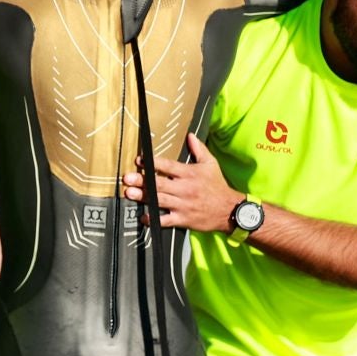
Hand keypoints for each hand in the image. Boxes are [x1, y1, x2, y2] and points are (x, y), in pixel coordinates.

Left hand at [122, 133, 241, 232]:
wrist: (229, 210)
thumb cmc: (217, 186)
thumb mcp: (211, 164)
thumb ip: (199, 149)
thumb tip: (190, 135)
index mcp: (189, 174)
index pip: (168, 166)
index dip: (153, 163)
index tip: (139, 160)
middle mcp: (185, 189)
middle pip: (159, 183)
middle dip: (142, 180)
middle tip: (127, 178)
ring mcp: (183, 205)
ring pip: (159, 200)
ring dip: (143, 197)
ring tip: (129, 193)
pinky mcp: (183, 219)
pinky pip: (165, 220)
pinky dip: (154, 219)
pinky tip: (143, 217)